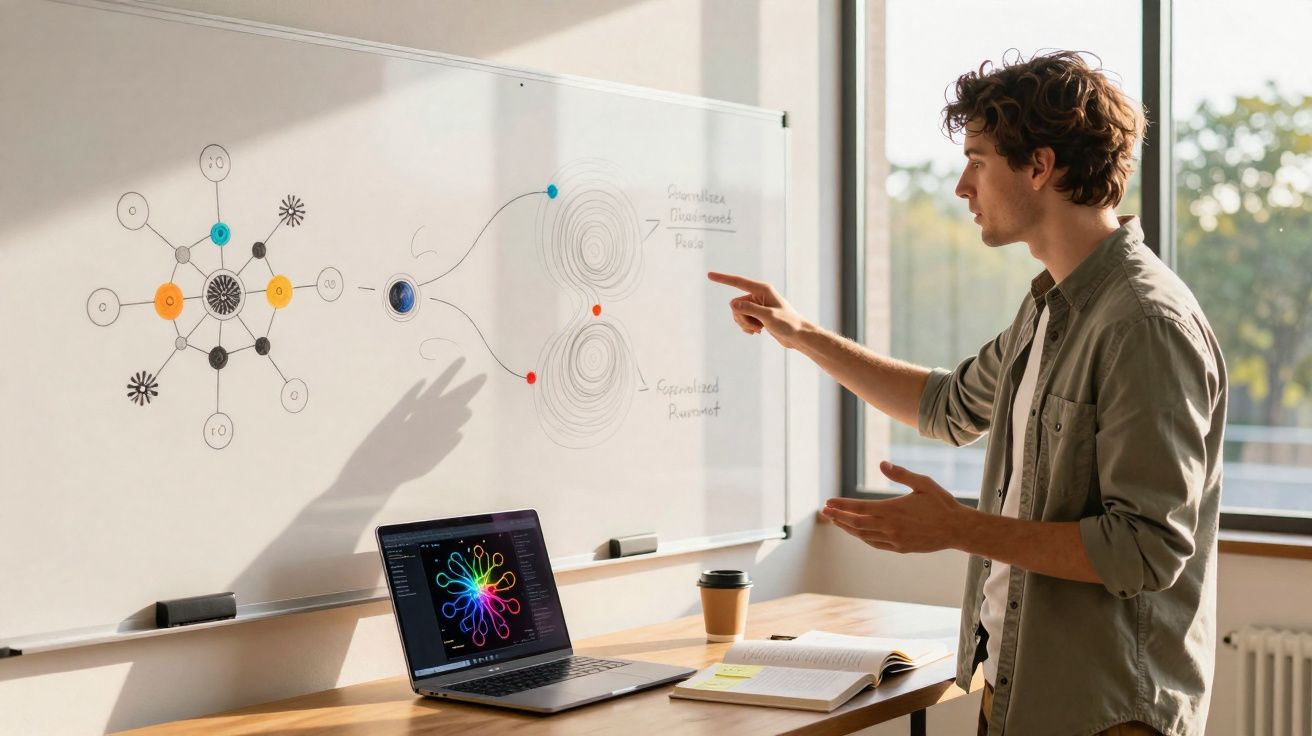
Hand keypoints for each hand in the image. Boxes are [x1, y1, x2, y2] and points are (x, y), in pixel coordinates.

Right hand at [707, 271, 807, 348]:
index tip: (709, 275)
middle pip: (736, 304)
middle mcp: (759, 295)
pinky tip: (758, 332)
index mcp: (762, 289)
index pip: (738, 282)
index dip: (723, 279)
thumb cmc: (788, 324)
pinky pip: (743, 319)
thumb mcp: (768, 317)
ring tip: (758, 330)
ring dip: (744, 324)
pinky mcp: (757, 314)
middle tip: (755, 326)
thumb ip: (750, 309)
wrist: (798, 336)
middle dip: (741, 318)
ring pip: (738, 313)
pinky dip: (747, 327)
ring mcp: (757, 305)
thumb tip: (732, 305)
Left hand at [821, 461, 969, 553]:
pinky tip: (857, 533)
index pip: (859, 508)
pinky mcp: (901, 548)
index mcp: (893, 509)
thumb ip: (900, 474)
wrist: (958, 529)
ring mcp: (895, 540)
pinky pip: (875, 544)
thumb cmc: (941, 503)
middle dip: (839, 517)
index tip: (828, 501)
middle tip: (825, 511)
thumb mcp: (922, 483)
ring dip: (848, 528)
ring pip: (864, 535)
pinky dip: (863, 538)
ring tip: (836, 521)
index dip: (842, 505)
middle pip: (856, 524)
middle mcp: (890, 527)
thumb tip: (882, 463)